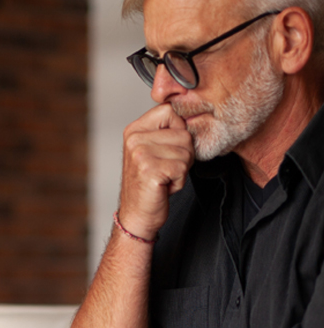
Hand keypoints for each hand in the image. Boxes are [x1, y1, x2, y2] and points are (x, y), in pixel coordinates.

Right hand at [120, 103, 194, 240]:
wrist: (137, 216)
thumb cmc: (149, 184)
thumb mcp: (152, 151)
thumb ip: (165, 132)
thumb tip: (192, 113)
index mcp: (134, 130)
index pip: (170, 111)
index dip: (178, 131)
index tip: (166, 150)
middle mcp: (134, 139)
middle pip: (183, 133)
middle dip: (183, 155)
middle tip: (164, 169)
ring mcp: (140, 154)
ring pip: (186, 151)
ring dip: (181, 169)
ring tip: (163, 178)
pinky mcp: (150, 170)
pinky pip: (182, 168)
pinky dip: (179, 181)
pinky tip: (164, 186)